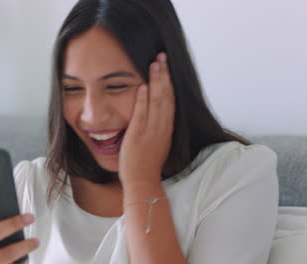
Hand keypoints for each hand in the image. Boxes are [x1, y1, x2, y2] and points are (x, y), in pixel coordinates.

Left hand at [118, 52, 175, 186]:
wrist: (142, 182)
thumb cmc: (146, 164)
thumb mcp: (156, 142)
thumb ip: (156, 127)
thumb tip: (152, 111)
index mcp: (166, 129)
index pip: (170, 100)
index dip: (168, 82)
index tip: (165, 66)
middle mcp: (162, 128)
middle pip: (166, 96)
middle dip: (164, 75)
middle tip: (161, 56)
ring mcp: (151, 132)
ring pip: (158, 102)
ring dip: (157, 82)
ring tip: (155, 63)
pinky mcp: (138, 137)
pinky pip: (142, 115)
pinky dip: (143, 100)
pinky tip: (143, 86)